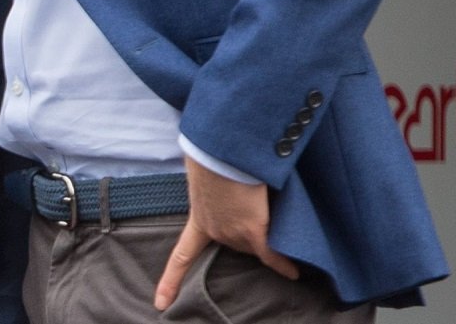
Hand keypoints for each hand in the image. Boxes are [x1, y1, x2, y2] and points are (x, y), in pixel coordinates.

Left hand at [153, 157, 298, 310]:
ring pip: (254, 243)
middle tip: (249, 205)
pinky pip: (272, 256)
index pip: (181, 256)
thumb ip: (209, 186)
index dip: (171, 280)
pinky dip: (284, 265)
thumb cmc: (209, 154)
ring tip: (265, 208)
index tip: (161, 303)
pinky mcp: (253, 232)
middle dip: (243, 227)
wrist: (219, 151)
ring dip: (263, 233)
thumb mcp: (201, 172)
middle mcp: (214, 232)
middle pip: (235, 242)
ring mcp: (233, 234)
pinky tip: (293, 272)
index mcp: (197, 218)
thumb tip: (216, 184)